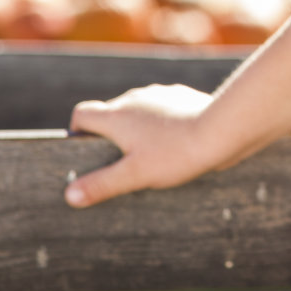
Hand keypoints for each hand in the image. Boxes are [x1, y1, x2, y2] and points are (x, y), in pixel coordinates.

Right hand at [64, 84, 218, 208]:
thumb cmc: (176, 154)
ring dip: (138, 128)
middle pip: (110, 113)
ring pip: (138, 110)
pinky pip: (163, 109)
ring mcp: (158, 94)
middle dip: (111, 135)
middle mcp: (134, 98)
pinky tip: (175, 141)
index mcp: (117, 115)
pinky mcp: (180, 96)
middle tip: (122, 163)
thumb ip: (101, 184)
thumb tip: (69, 195)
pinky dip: (162, 122)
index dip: (78, 130)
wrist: (220, 130)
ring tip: (152, 155)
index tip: (85, 149)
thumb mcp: (135, 175)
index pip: (83, 113)